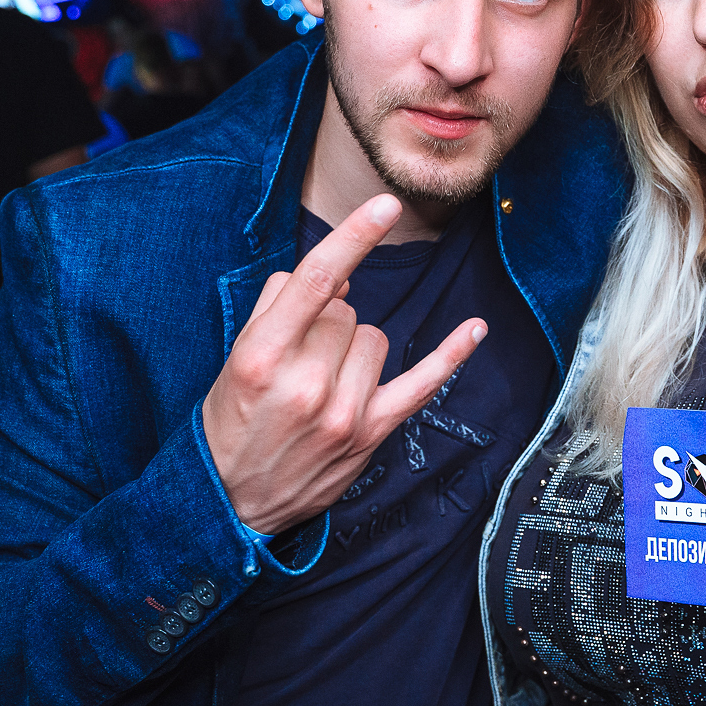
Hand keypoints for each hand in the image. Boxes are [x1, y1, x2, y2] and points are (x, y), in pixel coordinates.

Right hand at [202, 194, 487, 534]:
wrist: (230, 500)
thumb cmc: (233, 419)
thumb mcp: (237, 356)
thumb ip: (281, 305)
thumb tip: (339, 272)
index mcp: (261, 356)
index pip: (315, 281)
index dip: (353, 238)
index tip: (385, 205)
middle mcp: (305, 384)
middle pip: (344, 309)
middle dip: (326, 319)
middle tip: (297, 358)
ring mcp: (342, 412)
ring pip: (374, 336)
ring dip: (353, 346)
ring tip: (322, 379)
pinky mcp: (370, 434)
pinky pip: (421, 382)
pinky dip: (450, 355)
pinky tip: (475, 328)